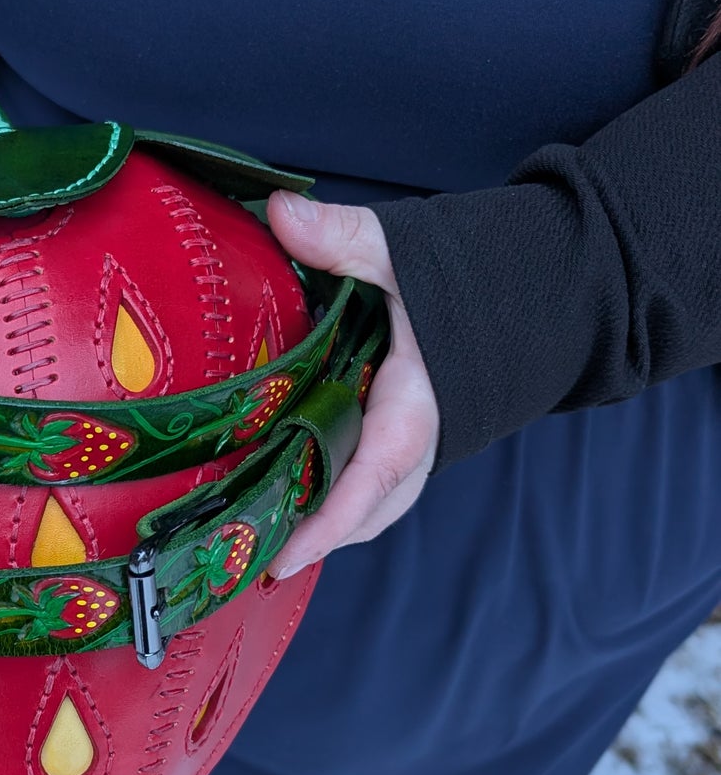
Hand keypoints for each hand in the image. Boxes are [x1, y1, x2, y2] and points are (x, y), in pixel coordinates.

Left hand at [264, 190, 439, 576]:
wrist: (531, 293)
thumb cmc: (469, 279)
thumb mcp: (402, 252)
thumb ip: (344, 239)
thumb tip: (282, 214)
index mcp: (418, 406)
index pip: (375, 476)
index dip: (332, 522)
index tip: (287, 554)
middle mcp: (418, 442)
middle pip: (364, 512)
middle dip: (312, 541)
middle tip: (243, 560)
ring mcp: (411, 448)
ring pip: (366, 508)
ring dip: (318, 527)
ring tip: (252, 541)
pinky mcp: (399, 443)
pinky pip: (364, 489)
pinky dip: (328, 503)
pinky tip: (280, 501)